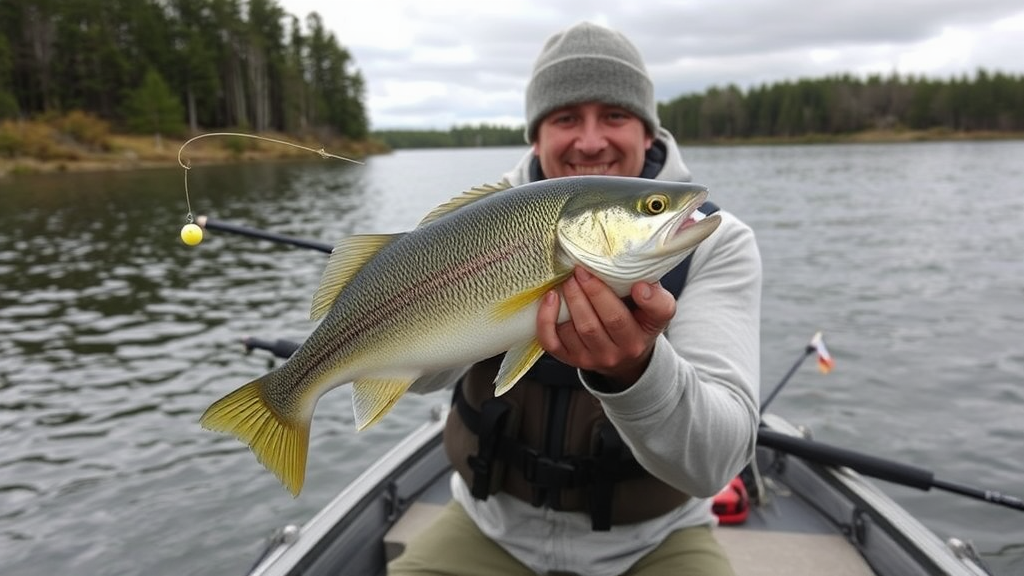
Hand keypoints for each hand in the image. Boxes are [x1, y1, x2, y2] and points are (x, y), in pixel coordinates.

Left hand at [537, 267, 676, 389]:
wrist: (624, 356)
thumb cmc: (637, 321)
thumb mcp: (656, 310)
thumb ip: (655, 296)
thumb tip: (640, 284)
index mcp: (642, 335)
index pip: (644, 318)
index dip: (644, 300)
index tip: (637, 285)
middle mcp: (619, 352)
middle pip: (600, 323)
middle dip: (588, 292)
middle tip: (581, 270)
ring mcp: (592, 358)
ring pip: (575, 331)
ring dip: (568, 301)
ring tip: (567, 280)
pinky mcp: (571, 359)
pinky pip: (552, 342)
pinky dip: (546, 320)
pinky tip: (550, 298)